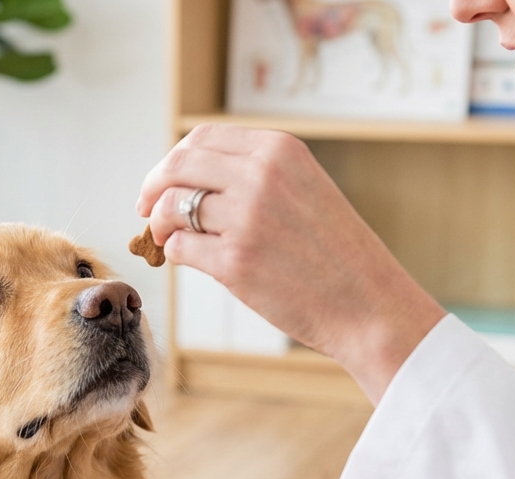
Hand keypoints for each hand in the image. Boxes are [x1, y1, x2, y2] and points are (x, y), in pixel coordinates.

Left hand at [136, 124, 444, 401]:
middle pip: (177, 165)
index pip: (201, 139)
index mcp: (279, 150)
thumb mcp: (304, 189)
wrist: (369, 303)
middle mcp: (261, 176)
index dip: (173, 160)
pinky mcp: (235, 262)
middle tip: (146, 209)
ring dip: (160, 224)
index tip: (163, 182)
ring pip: (171, 207)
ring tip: (166, 239)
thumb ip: (254, 174)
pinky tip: (189, 259)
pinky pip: (181, 247)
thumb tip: (187, 179)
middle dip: (153, 187)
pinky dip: (176, 252)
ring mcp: (246, 219)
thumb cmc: (336, 253)